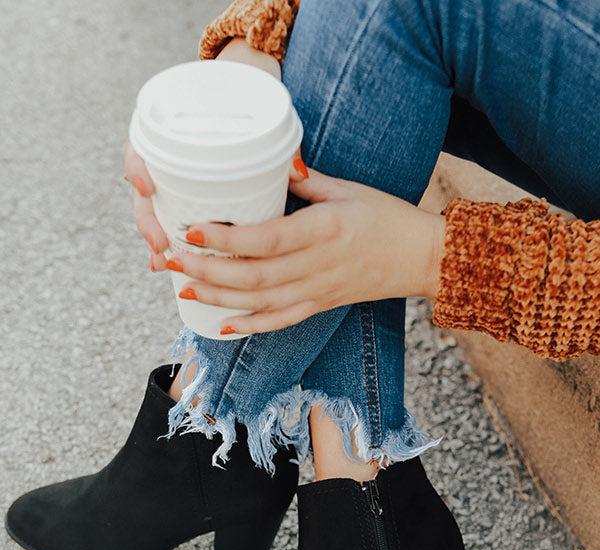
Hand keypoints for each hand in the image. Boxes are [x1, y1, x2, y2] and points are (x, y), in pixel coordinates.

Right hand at [124, 39, 292, 270]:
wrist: (245, 96)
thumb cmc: (251, 106)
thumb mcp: (262, 116)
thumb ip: (281, 142)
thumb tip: (298, 173)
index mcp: (171, 129)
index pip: (142, 145)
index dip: (137, 168)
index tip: (146, 187)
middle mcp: (164, 155)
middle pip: (144, 190)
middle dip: (148, 222)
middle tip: (161, 245)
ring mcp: (169, 177)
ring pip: (153, 210)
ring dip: (155, 239)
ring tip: (162, 261)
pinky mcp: (179, 197)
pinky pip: (166, 219)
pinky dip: (165, 242)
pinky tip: (164, 262)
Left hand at [169, 169, 445, 333]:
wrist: (422, 257)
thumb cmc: (387, 216)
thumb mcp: (348, 189)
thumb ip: (307, 181)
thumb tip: (274, 163)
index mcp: (324, 230)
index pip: (266, 239)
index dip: (226, 238)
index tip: (192, 228)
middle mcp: (318, 266)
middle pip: (254, 276)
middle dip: (208, 270)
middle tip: (173, 259)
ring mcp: (319, 291)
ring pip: (261, 302)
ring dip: (219, 298)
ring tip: (184, 287)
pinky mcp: (321, 306)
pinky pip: (282, 321)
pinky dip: (252, 326)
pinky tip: (223, 325)